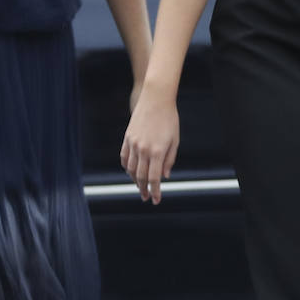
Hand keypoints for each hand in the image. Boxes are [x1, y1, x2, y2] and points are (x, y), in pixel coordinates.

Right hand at [120, 87, 179, 203]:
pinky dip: (127, 167)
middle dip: (144, 189)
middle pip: (141, 176)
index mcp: (158, 151)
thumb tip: (164, 176)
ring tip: (139, 186)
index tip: (155, 200)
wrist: (156, 99)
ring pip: (131, 169)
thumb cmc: (169, 119)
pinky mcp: (127, 138)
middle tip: (145, 197)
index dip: (155, 191)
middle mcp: (144, 150)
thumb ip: (169, 160)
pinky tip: (131, 172)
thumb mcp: (175, 140)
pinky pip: (124, 157)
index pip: (154, 178)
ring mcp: (134, 144)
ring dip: (135, 180)